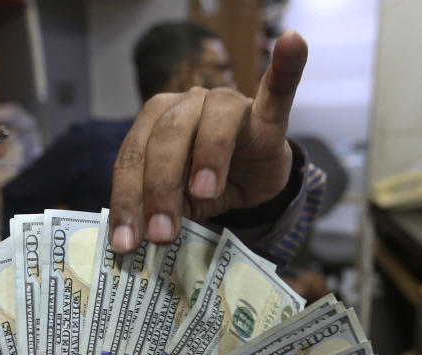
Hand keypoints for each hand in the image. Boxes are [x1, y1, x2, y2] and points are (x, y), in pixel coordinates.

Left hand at [108, 31, 308, 252]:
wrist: (252, 182)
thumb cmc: (205, 186)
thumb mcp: (179, 204)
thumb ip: (160, 212)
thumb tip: (133, 243)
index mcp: (154, 125)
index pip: (132, 157)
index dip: (127, 199)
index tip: (127, 242)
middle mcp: (186, 105)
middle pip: (165, 138)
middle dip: (159, 188)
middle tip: (162, 233)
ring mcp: (227, 104)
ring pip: (211, 121)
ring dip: (207, 157)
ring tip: (205, 194)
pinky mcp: (267, 114)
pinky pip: (278, 87)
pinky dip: (286, 67)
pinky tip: (294, 44)